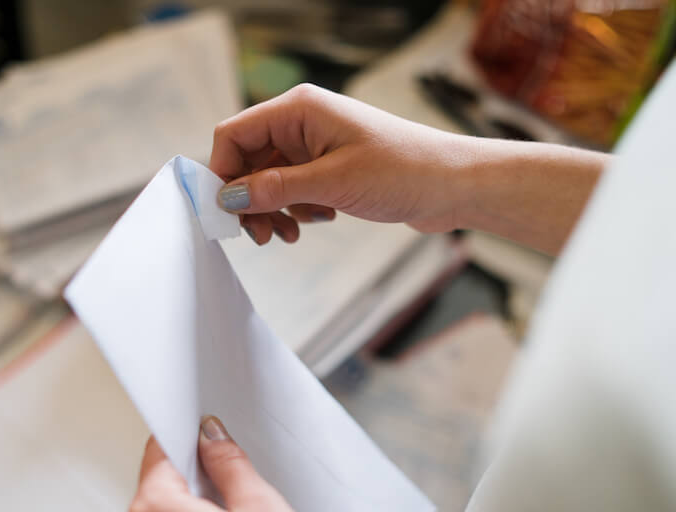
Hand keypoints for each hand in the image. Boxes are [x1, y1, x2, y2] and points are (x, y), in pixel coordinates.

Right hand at [210, 83, 475, 244]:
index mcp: (299, 110)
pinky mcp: (329, 168)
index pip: (234, 135)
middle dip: (248, 200)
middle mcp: (302, 123)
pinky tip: (318, 221)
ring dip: (272, 210)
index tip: (225, 213)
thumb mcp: (333, 182)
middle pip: (248, 161)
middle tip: (260, 236)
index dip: (222, 173)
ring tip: (289, 235)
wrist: (453, 185)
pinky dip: (296, 210)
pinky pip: (293, 190)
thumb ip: (276, 188)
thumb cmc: (403, 170)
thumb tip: (229, 198)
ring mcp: (316, 146)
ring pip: (269, 180)